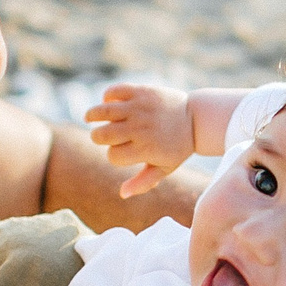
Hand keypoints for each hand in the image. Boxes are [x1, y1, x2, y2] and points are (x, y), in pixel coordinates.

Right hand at [85, 83, 194, 197]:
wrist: (196, 118)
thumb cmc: (177, 147)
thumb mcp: (164, 168)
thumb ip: (144, 182)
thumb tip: (122, 194)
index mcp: (146, 149)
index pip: (113, 156)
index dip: (113, 156)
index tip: (122, 153)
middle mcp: (141, 128)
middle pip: (102, 135)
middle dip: (97, 138)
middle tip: (101, 136)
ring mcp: (140, 108)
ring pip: (103, 111)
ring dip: (92, 115)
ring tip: (89, 118)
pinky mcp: (141, 91)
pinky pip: (113, 91)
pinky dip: (107, 97)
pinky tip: (109, 103)